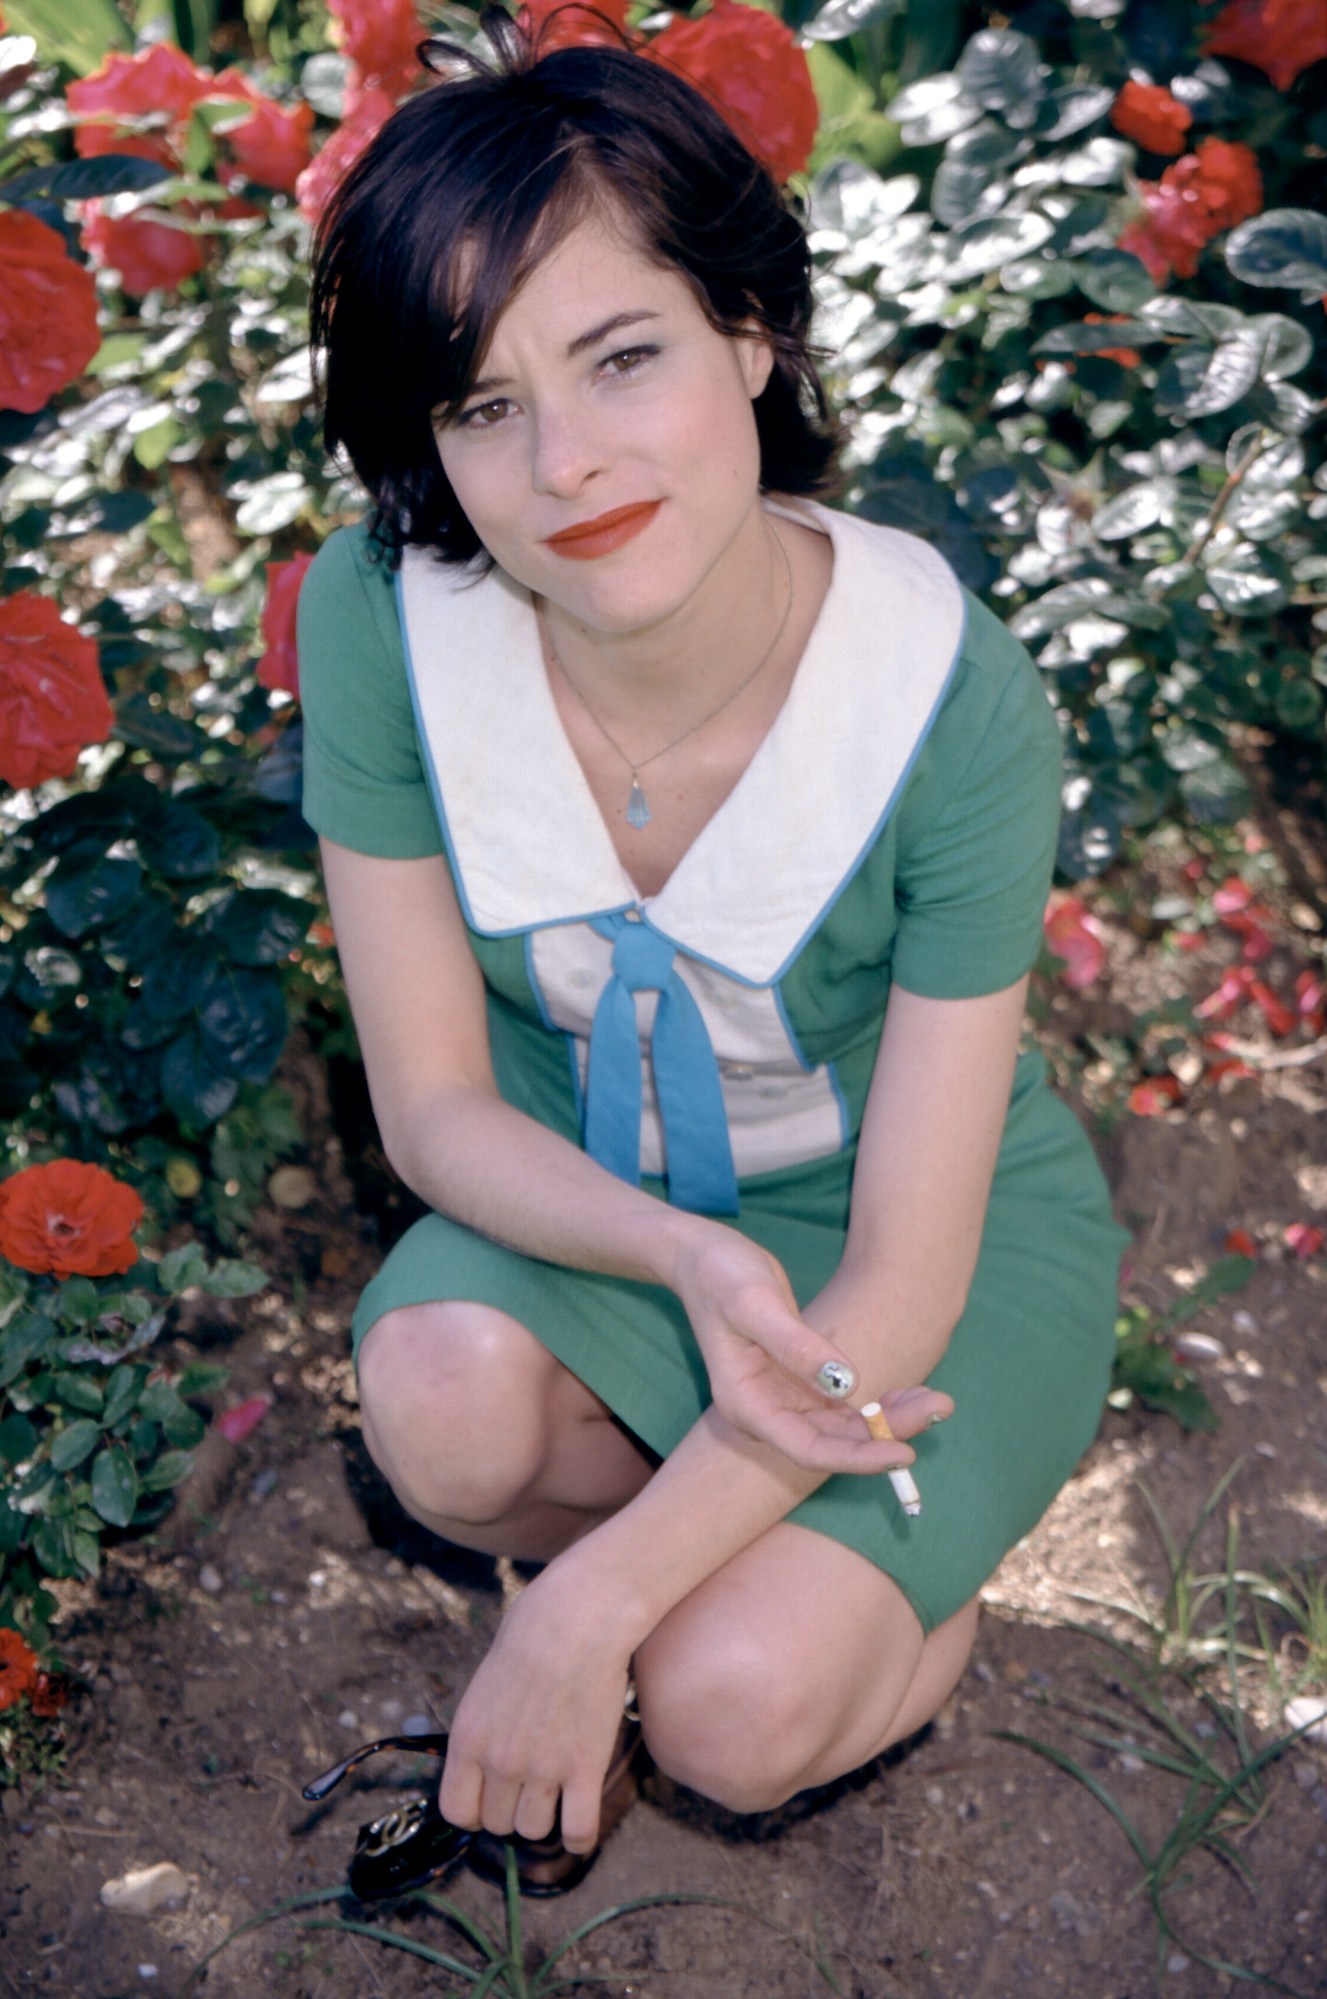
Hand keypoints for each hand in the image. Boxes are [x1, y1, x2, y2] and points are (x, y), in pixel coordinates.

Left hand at [438, 1568, 632, 1854]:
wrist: (576, 1619)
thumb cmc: (531, 1635)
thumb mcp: (485, 1685)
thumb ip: (482, 1730)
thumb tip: (487, 1762)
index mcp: (468, 1739)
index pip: (457, 1811)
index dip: (475, 1811)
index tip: (491, 1798)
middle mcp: (500, 1761)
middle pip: (498, 1823)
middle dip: (511, 1809)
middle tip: (529, 1785)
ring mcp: (543, 1768)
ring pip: (535, 1829)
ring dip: (544, 1817)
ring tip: (554, 1792)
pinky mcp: (585, 1768)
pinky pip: (577, 1830)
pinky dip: (578, 1836)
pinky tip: (579, 1824)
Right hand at [672, 1227, 949, 1470]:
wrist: (704, 1257)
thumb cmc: (722, 1275)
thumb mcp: (755, 1303)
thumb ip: (796, 1346)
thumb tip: (846, 1384)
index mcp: (747, 1405)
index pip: (808, 1449)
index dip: (858, 1457)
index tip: (903, 1451)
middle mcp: (766, 1412)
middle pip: (835, 1442)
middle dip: (888, 1433)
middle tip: (939, 1406)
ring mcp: (784, 1400)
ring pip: (845, 1427)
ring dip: (890, 1419)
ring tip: (938, 1401)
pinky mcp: (798, 1383)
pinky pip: (844, 1404)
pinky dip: (877, 1400)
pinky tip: (912, 1391)